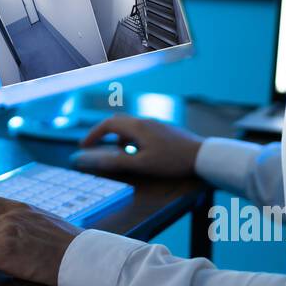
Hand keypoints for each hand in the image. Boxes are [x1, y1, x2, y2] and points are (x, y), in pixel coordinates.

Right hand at [71, 114, 202, 177]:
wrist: (202, 155)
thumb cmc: (171, 161)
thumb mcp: (142, 164)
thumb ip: (117, 161)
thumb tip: (94, 159)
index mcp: (137, 127)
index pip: (108, 124)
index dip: (93, 134)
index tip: (84, 146)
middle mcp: (144, 120)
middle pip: (118, 122)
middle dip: (103, 133)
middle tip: (94, 146)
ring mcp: (156, 123)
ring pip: (130, 126)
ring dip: (119, 137)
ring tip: (117, 153)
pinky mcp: (164, 129)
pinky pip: (141, 130)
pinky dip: (132, 139)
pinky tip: (138, 152)